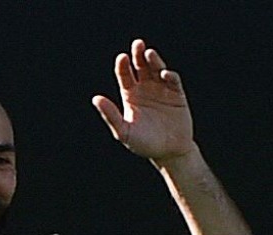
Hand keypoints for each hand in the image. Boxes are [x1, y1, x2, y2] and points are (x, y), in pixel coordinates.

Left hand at [93, 39, 194, 162]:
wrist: (169, 153)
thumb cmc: (143, 144)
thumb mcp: (124, 131)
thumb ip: (110, 115)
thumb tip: (96, 98)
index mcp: (130, 94)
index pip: (124, 74)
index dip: (123, 64)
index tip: (122, 58)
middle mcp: (145, 88)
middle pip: (140, 66)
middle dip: (138, 54)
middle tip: (137, 44)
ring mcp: (162, 90)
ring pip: (156, 69)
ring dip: (153, 60)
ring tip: (148, 53)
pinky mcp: (177, 95)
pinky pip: (173, 80)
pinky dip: (169, 75)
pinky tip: (164, 74)